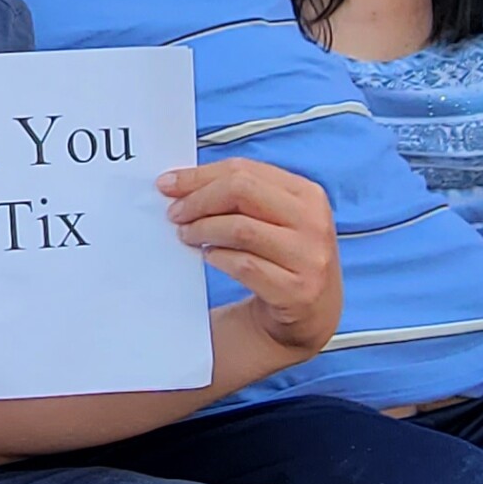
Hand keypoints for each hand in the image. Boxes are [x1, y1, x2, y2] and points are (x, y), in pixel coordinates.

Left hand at [160, 158, 340, 352]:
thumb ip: (240, 198)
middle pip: (241, 191)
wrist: (312, 314)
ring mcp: (308, 257)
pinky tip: (209, 257)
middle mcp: (313, 222)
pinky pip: (245, 266)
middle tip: (175, 213)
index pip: (244, 170)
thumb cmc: (285, 259)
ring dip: (203, 230)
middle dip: (199, 199)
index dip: (200, 175)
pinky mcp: (297, 291)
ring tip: (187, 235)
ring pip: (241, 229)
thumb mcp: (276, 219)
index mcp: (307, 194)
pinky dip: (219, 258)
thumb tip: (183, 185)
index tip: (169, 184)